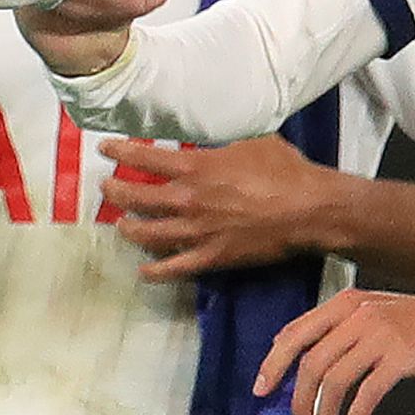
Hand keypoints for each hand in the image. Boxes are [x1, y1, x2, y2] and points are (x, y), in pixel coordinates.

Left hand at [105, 136, 336, 280]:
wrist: (308, 209)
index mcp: (195, 166)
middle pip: (136, 196)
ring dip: (128, 228)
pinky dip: (154, 271)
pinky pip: (173, 269)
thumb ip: (219, 148)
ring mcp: (196, 231)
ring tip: (122, 224)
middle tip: (107, 188)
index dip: (120, 152)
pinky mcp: (211, 258)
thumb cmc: (284, 170)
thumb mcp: (248, 143)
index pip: (144, 157)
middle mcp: (187, 199)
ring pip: (146, 234)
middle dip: (115, 191)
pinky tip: (144, 271)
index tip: (106, 149)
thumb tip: (208, 148)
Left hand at [253, 288, 414, 414]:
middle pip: (311, 362)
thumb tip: (295, 354)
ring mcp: (379, 335)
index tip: (261, 390)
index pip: (295, 335)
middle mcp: (357, 316)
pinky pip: (367, 391)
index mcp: (344, 304)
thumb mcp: (370, 313)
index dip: (273, 364)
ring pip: (334, 380)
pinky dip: (354, 414)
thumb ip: (336, 328)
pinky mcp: (401, 356)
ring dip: (324, 413)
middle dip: (298, 399)